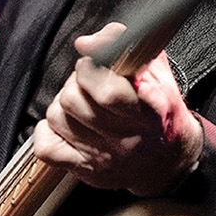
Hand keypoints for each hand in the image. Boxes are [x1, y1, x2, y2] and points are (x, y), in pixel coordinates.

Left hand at [32, 21, 203, 196]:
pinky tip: (66, 125)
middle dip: (76, 82)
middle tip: (89, 83)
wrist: (169, 161)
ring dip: (63, 104)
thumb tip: (84, 44)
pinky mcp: (86, 171)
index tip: (94, 61)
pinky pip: (46, 147)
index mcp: (149, 111)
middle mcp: (126, 138)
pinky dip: (48, 131)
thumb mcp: (156, 71)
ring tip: (82, 104)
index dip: (91, 69)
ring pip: (57, 117)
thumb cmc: (161, 111)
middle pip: (73, 100)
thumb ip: (123, 44)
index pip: (107, 92)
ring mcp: (104, 157)